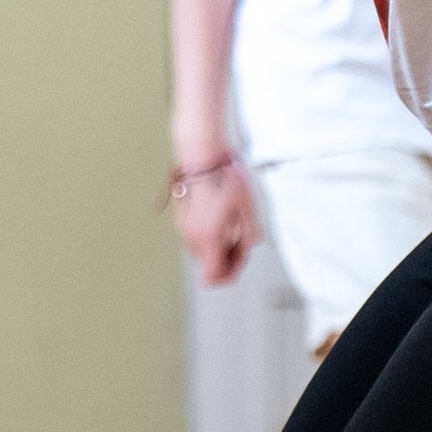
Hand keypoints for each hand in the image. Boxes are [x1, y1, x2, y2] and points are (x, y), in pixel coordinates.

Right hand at [173, 153, 261, 288]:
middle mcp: (192, 238)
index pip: (213, 276)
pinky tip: (220, 217)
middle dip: (228, 257)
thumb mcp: (248, 207)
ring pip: (203, 252)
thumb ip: (250, 234)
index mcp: (209, 238)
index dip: (230, 275)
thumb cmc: (225, 177)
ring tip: (233, 225)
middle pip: (210, 264)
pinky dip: (209, 236)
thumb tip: (247, 246)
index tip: (242, 258)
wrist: (201, 154)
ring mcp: (183, 228)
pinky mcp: (181, 218)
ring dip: (218, 246)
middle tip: (243, 238)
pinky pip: (196, 238)